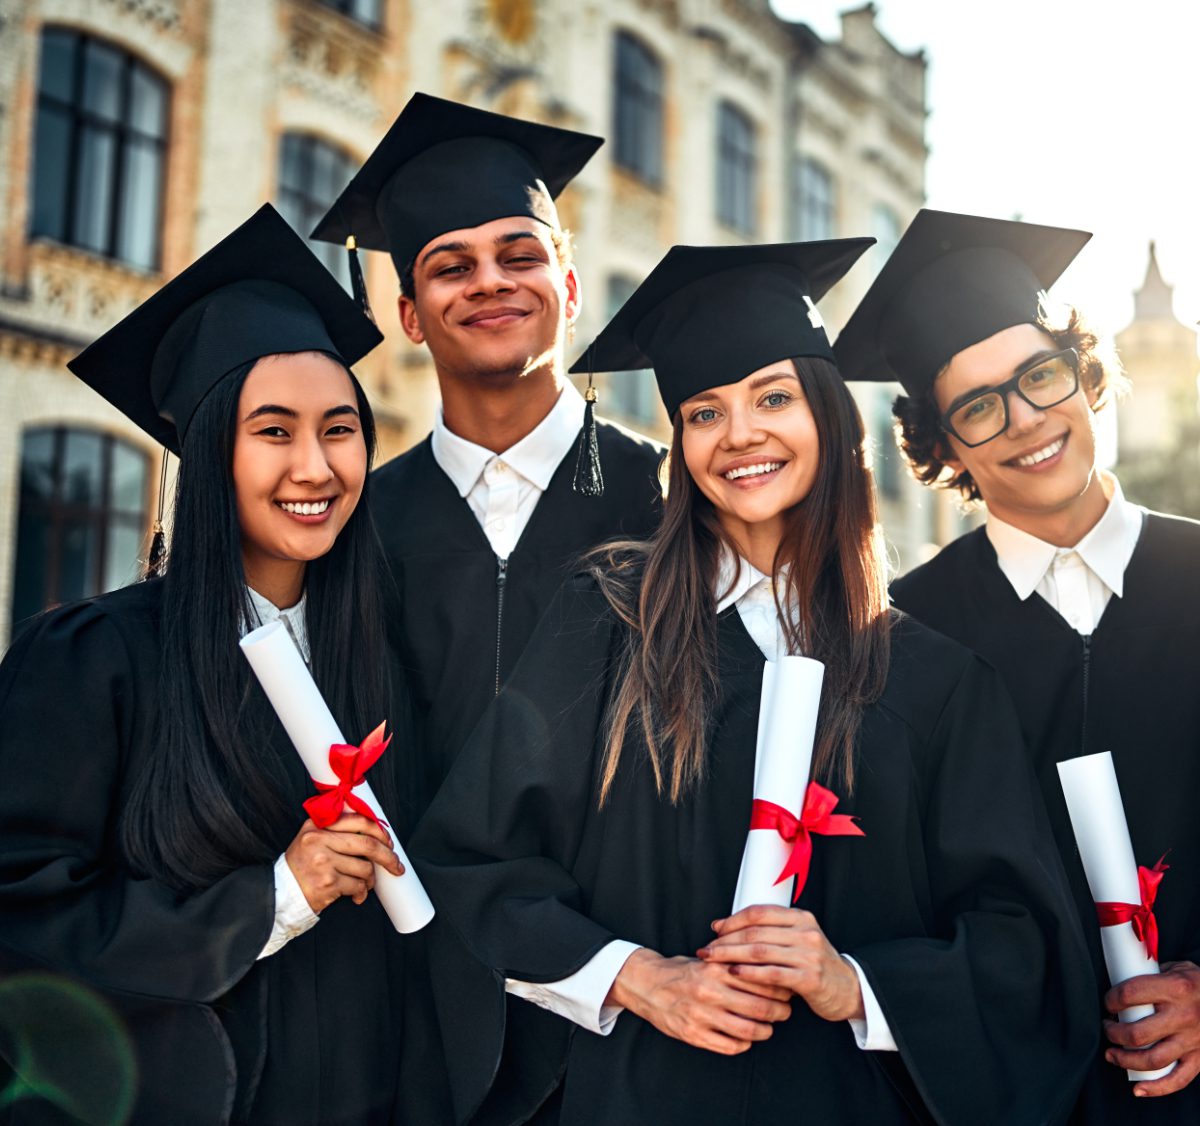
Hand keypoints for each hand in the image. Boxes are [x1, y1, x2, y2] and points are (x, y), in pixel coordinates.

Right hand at [284, 813, 402, 913]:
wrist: (280, 892)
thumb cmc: (300, 865)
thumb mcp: (310, 837)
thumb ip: (335, 828)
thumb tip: (373, 829)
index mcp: (317, 826)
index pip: (358, 820)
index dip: (379, 830)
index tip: (388, 841)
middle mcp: (319, 841)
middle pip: (367, 844)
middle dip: (387, 856)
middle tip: (396, 865)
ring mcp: (324, 862)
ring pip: (365, 868)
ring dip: (370, 879)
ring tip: (364, 883)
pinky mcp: (328, 883)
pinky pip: (357, 886)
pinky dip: (361, 892)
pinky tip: (356, 894)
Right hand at [607, 948, 791, 1055]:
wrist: (646, 984)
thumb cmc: (682, 971)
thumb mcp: (708, 959)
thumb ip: (735, 964)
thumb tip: (771, 970)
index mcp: (715, 968)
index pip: (761, 980)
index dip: (780, 988)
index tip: (787, 989)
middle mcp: (709, 991)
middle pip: (760, 1007)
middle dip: (780, 1012)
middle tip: (785, 1011)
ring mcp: (701, 1015)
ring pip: (748, 1030)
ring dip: (765, 1031)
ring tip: (768, 1028)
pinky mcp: (693, 1035)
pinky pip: (729, 1046)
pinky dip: (744, 1044)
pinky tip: (746, 1038)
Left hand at [697, 905, 863, 1022]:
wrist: (847, 989)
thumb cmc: (813, 964)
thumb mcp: (797, 939)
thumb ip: (771, 931)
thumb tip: (726, 925)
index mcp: (800, 917)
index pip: (759, 912)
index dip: (733, 920)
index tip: (715, 929)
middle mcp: (805, 932)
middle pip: (756, 932)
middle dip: (726, 940)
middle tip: (706, 948)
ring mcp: (808, 955)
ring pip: (760, 951)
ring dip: (731, 955)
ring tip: (713, 960)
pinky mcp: (809, 978)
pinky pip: (771, 973)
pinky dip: (749, 972)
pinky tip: (733, 973)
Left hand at [1103, 961, 1199, 1096]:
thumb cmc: (1197, 983)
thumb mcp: (1176, 968)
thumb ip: (1150, 974)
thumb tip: (1119, 978)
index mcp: (1175, 988)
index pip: (1130, 994)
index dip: (1111, 1000)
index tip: (1107, 1003)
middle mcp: (1183, 1016)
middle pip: (1137, 1033)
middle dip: (1113, 1033)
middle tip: (1106, 1028)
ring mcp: (1192, 1041)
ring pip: (1153, 1060)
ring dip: (1125, 1060)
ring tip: (1112, 1055)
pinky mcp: (1199, 1059)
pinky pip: (1178, 1079)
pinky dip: (1156, 1088)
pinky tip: (1138, 1088)